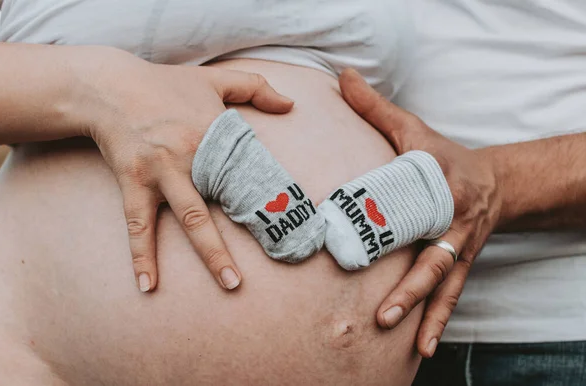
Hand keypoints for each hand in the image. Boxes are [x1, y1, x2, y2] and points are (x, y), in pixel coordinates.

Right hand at [74, 47, 293, 292]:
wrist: (108, 86)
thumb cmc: (165, 83)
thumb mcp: (214, 78)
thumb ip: (256, 86)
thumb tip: (290, 104)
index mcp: (214, 134)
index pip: (249, 172)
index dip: (268, 198)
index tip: (288, 223)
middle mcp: (191, 158)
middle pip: (225, 203)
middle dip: (247, 233)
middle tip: (267, 266)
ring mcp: (161, 173)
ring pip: (190, 219)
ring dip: (210, 254)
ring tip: (229, 285)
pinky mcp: (133, 182)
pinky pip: (138, 225)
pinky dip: (142, 256)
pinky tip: (147, 285)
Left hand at [339, 68, 502, 356]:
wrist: (492, 181)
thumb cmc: (443, 156)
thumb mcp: (413, 129)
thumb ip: (375, 108)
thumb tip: (342, 77)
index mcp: (438, 186)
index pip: (409, 206)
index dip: (385, 223)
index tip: (354, 241)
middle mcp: (453, 223)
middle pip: (431, 259)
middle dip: (409, 289)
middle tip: (382, 313)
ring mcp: (460, 248)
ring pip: (443, 285)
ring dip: (424, 314)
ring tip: (404, 340)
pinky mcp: (461, 264)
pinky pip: (452, 296)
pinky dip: (439, 322)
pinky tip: (424, 348)